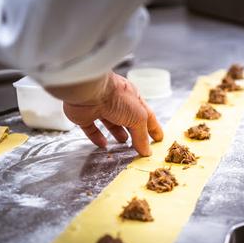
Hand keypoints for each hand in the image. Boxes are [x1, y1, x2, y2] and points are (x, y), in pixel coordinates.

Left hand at [46, 72, 162, 155]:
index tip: (158, 138)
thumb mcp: (138, 117)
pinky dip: (96, 136)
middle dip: (135, 131)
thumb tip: (146, 151)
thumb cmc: (117, 97)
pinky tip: (102, 144)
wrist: (88, 91)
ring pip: (110, 122)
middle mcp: (118, 102)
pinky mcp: (85, 115)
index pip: (147, 116)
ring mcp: (101, 108)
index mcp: (134, 98)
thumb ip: (142, 136)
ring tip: (122, 141)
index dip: (153, 128)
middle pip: (129, 119)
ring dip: (116, 132)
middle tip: (140, 143)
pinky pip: (91, 128)